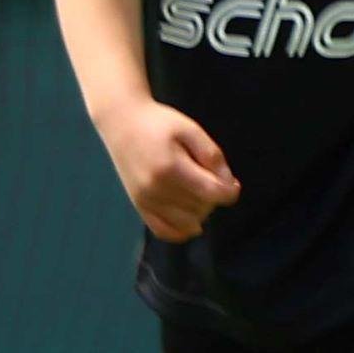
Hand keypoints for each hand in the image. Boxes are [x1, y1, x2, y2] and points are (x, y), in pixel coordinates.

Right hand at [92, 96, 239, 241]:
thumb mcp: (192, 131)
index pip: (213, 194)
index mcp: (171, 168)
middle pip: (202, 209)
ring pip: (187, 224)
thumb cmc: (160, 123)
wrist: (121, 121)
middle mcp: (155, 188)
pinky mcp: (138, 204)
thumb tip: (229, 186)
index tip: (232, 183)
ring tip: (197, 192)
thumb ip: (213, 157)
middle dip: (213, 197)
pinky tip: (190, 218)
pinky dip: (181, 230)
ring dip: (200, 212)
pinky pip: (163, 231)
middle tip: (209, 180)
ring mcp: (144, 199)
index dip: (230, 192)